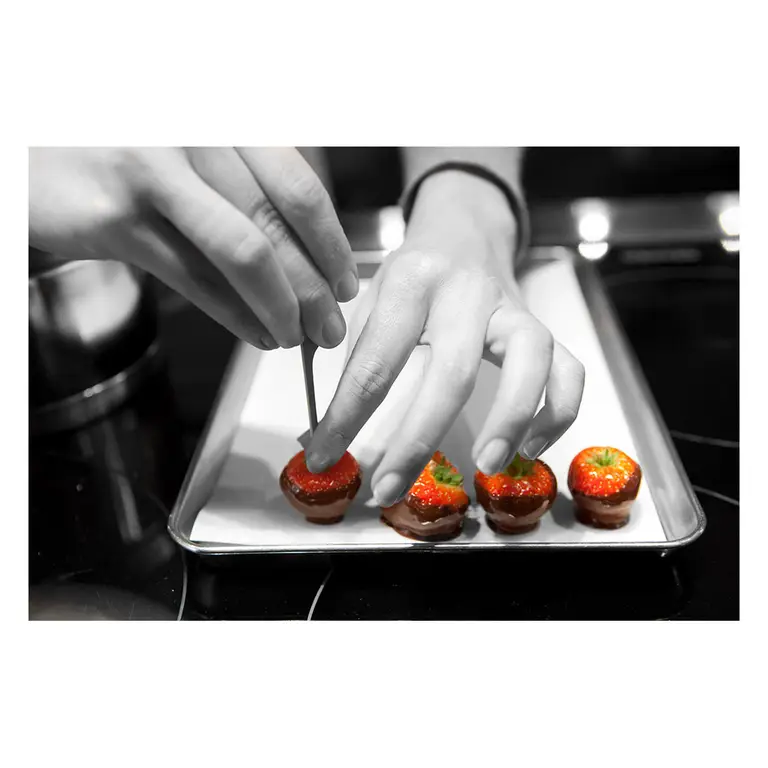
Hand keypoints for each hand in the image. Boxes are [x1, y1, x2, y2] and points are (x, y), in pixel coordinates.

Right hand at [29, 147, 357, 349]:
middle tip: (331, 325)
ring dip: (281, 307)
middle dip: (314, 287)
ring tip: (299, 336)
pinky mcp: (116, 219)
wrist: (34, 145)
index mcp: (224, 119)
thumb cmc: (127, 150)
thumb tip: (308, 252)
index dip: (331, 244)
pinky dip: (236, 315)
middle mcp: (195, 136)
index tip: (346, 282)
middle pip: (278, 226)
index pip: (298, 189)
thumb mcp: (195, 149)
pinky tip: (257, 332)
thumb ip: (246, 186)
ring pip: (243, 254)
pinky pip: (194, 278)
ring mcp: (153, 173)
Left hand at [305, 171, 584, 506]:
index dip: (347, 415)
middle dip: (419, 437)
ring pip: (529, 360)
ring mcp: (512, 309)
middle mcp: (467, 293)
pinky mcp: (542, 325)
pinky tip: (531, 447)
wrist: (464, 230)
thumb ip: (358, 358)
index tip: (324, 456)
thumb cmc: (413, 274)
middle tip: (391, 488)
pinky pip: (568, 369)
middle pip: (453, 369)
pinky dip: (558, 411)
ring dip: (512, 417)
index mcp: (412, 283)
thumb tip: (327, 432)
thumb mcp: (372, 299)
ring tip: (486, 466)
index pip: (376, 359)